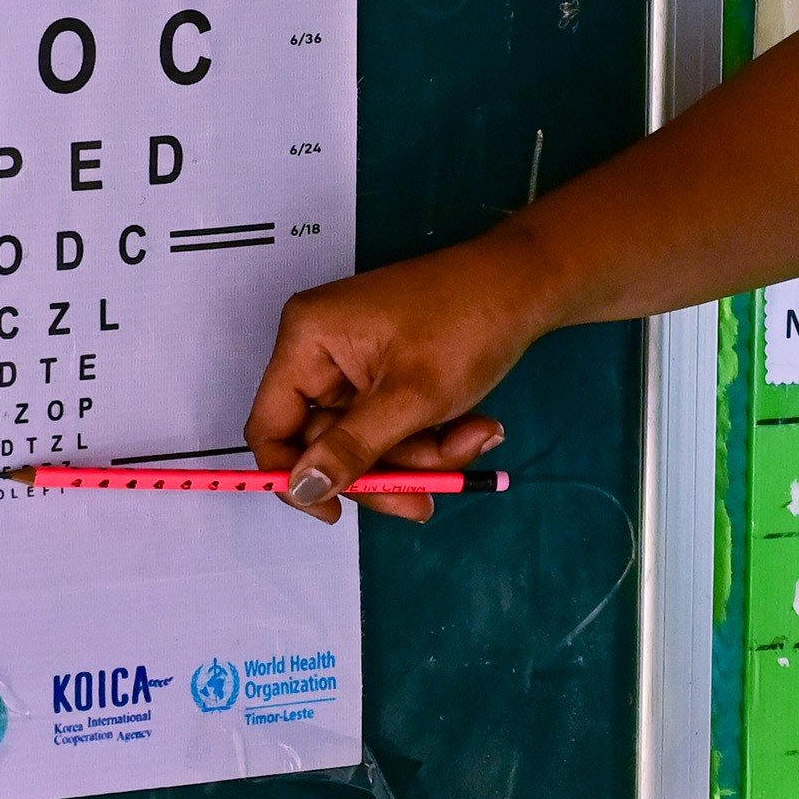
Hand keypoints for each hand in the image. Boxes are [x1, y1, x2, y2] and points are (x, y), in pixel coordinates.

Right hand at [242, 231, 552, 523]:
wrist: (529, 286)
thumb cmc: (467, 324)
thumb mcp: (410, 398)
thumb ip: (351, 449)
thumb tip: (300, 489)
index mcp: (308, 340)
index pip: (270, 426)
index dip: (294, 476)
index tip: (335, 512)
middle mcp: (321, 351)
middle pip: (326, 443)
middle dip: (386, 469)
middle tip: (429, 496)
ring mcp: (355, 363)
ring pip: (367, 441)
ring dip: (421, 455)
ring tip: (474, 437)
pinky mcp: (386, 373)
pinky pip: (391, 425)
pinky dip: (430, 436)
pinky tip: (474, 425)